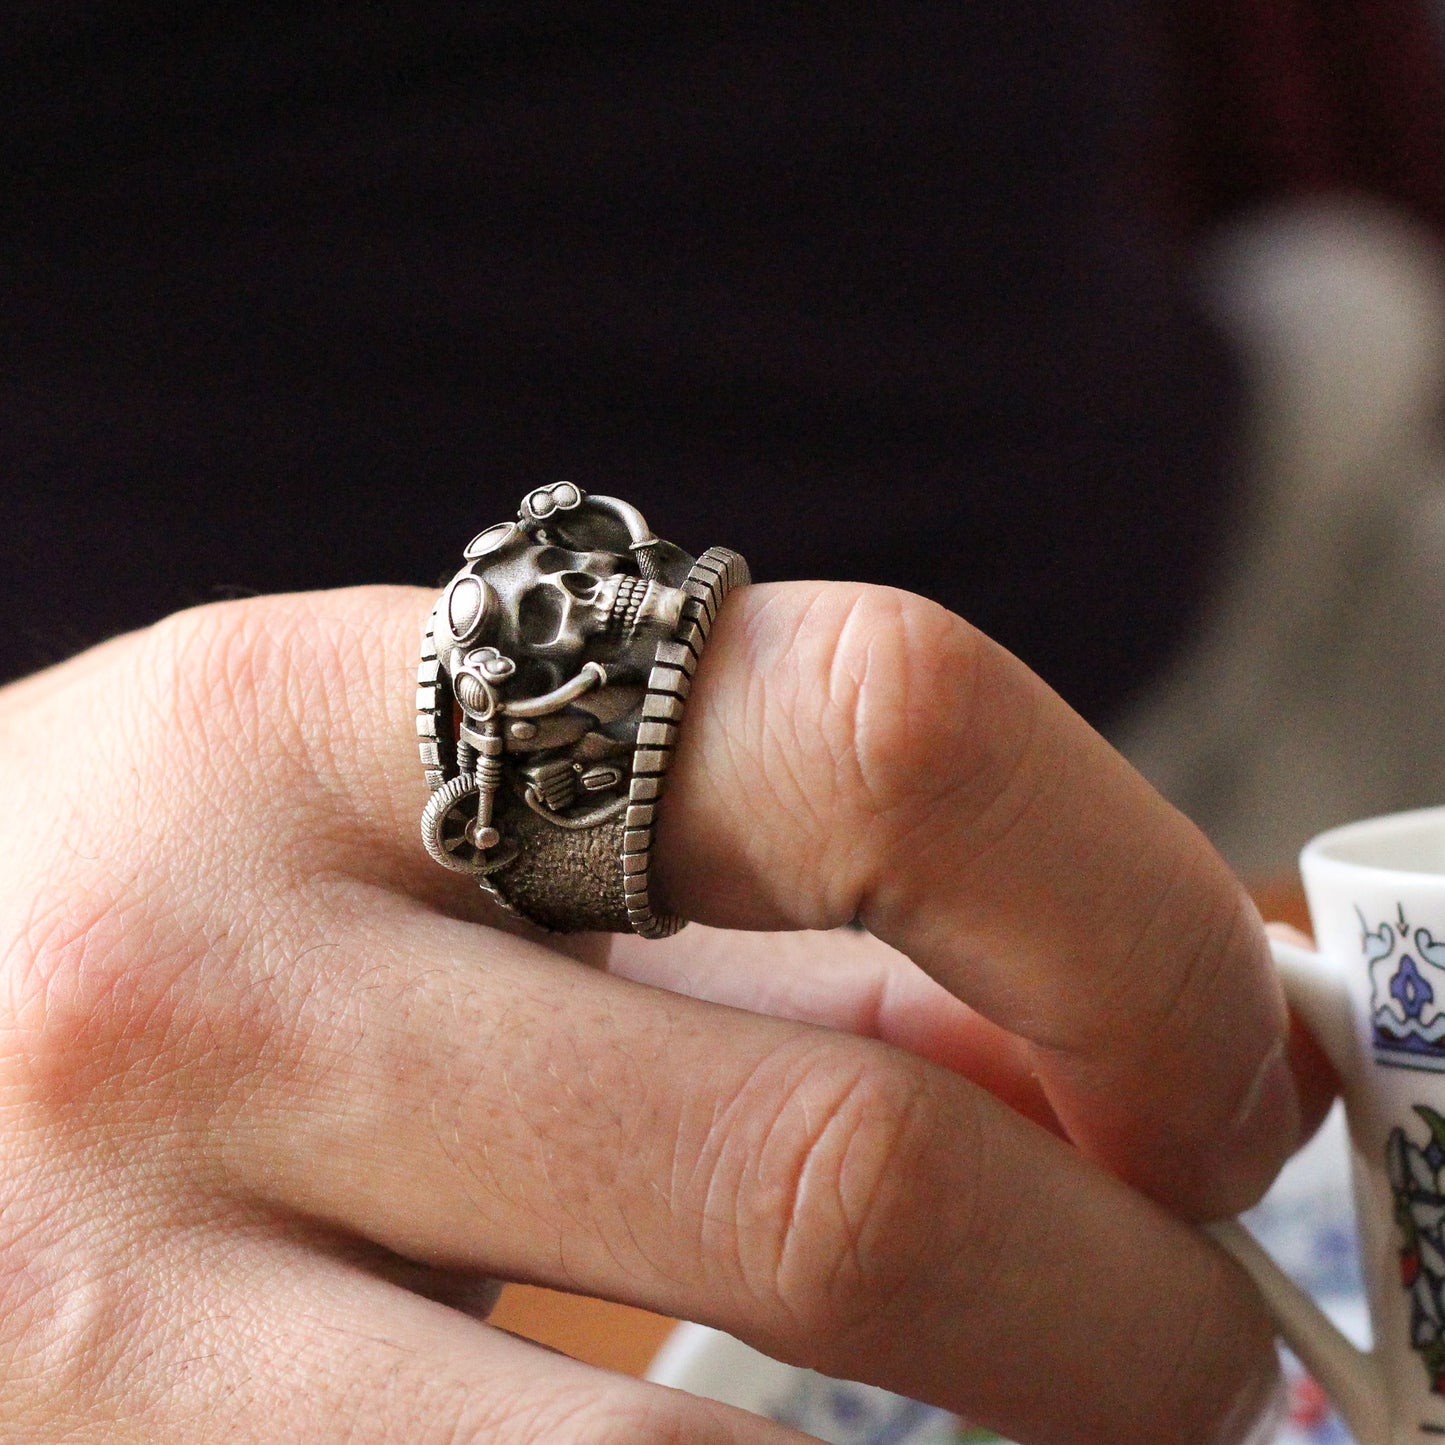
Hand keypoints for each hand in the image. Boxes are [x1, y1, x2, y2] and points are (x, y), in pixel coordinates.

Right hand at [0, 582, 1321, 1442]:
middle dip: (1132, 1299)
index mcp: (329, 721)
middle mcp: (204, 980)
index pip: (874, 728)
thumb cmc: (182, 924)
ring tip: (1062, 1432)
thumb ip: (774, 946)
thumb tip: (1131, 1062)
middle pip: (844, 1167)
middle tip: (1208, 1334)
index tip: (1223, 1072)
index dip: (1126, 920)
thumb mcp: (430, 842)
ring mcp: (112, 1297)